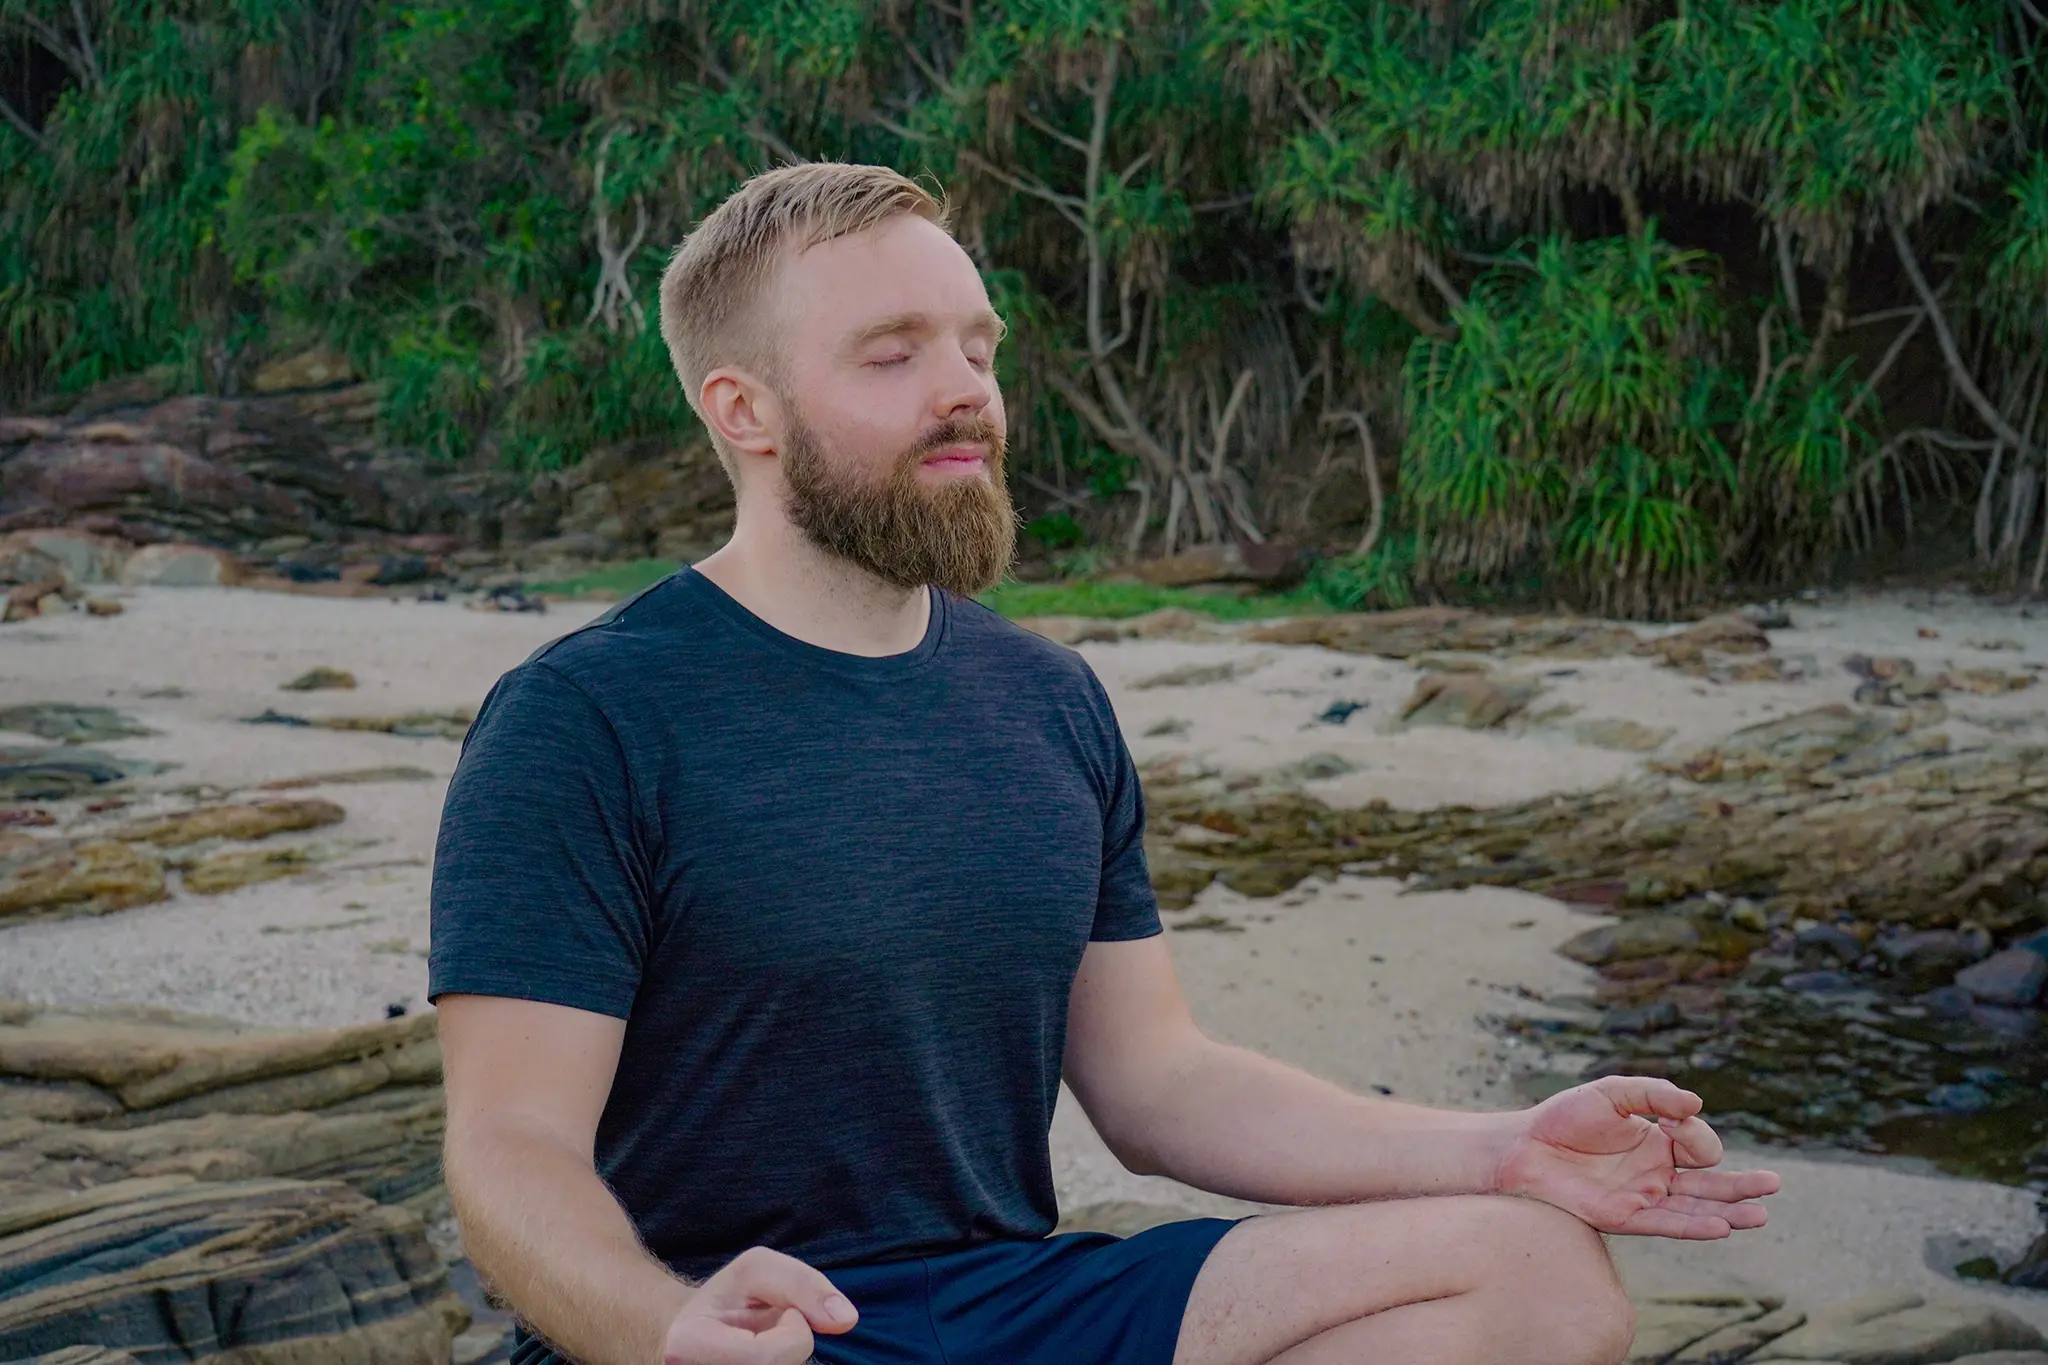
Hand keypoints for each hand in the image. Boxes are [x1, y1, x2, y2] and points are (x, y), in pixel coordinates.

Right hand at [661, 1246, 857, 1364]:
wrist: (695, 1333)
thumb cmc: (727, 1297)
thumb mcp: (758, 1269)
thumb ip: (803, 1285)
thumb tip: (846, 1319)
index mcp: (688, 1347)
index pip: (769, 1358)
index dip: (794, 1331)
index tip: (784, 1313)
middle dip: (793, 1346)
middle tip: (771, 1332)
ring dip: (790, 1360)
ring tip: (765, 1348)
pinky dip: (787, 1364)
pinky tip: (769, 1359)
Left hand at [1496, 1076, 1780, 1239]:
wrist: (1524, 1146)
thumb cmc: (1565, 1117)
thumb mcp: (1612, 1093)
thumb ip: (1653, 1094)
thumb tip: (1696, 1104)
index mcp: (1658, 1141)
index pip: (1697, 1143)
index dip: (1694, 1132)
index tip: (1674, 1120)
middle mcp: (1656, 1172)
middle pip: (1710, 1181)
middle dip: (1742, 1184)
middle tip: (1774, 1185)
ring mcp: (1643, 1196)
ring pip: (1696, 1207)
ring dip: (1729, 1211)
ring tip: (1762, 1214)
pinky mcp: (1625, 1217)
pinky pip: (1667, 1224)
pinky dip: (1694, 1226)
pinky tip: (1722, 1226)